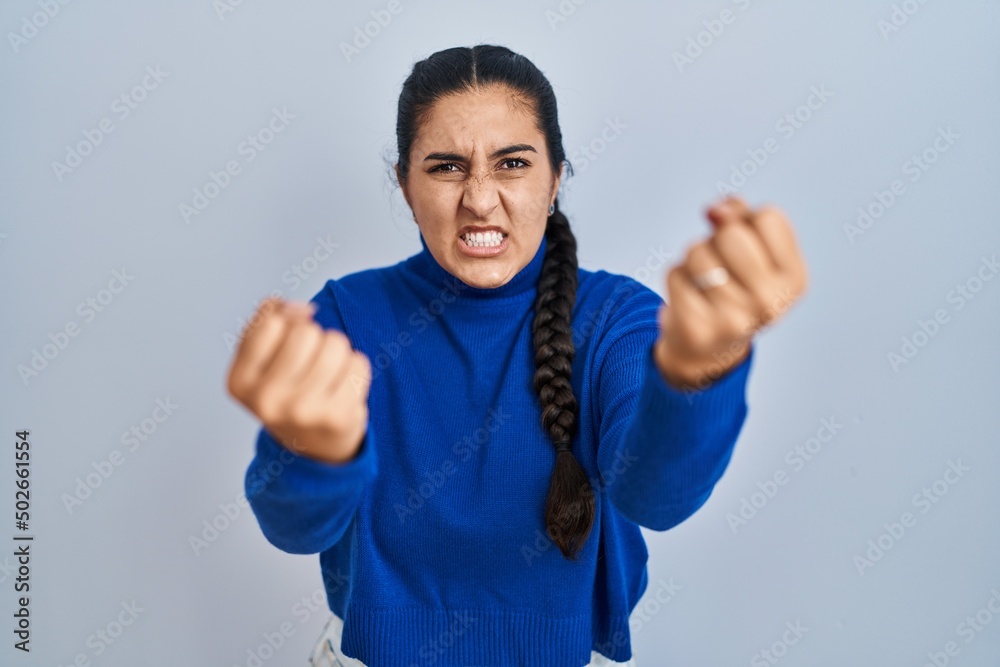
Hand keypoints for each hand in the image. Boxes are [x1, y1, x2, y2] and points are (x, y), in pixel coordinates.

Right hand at [226, 297, 372, 463]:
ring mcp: (302, 412)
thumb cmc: (288, 390)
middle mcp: (266, 401)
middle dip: (314, 337)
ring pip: (335, 343)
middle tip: (311, 363)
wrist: (315, 448)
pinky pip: (358, 363)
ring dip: (337, 351)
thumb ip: (269, 319)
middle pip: (306, 331)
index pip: (271, 323)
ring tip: (328, 374)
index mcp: (240, 382)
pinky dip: (355, 369)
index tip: (288, 342)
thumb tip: (304, 309)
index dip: (287, 322)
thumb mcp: (261, 358)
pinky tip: (343, 389)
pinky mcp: (337, 417)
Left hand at [655, 195, 808, 389]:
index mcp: (794, 279)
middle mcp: (771, 303)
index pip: (768, 217)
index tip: (747, 248)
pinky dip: (676, 279)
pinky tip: (689, 300)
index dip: (748, 221)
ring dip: (692, 260)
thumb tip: (716, 211)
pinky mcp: (697, 328)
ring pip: (697, 251)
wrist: (707, 347)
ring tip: (704, 285)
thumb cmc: (732, 286)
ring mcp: (734, 320)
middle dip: (716, 240)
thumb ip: (739, 216)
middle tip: (721, 268)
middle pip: (730, 232)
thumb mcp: (750, 249)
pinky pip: (675, 273)